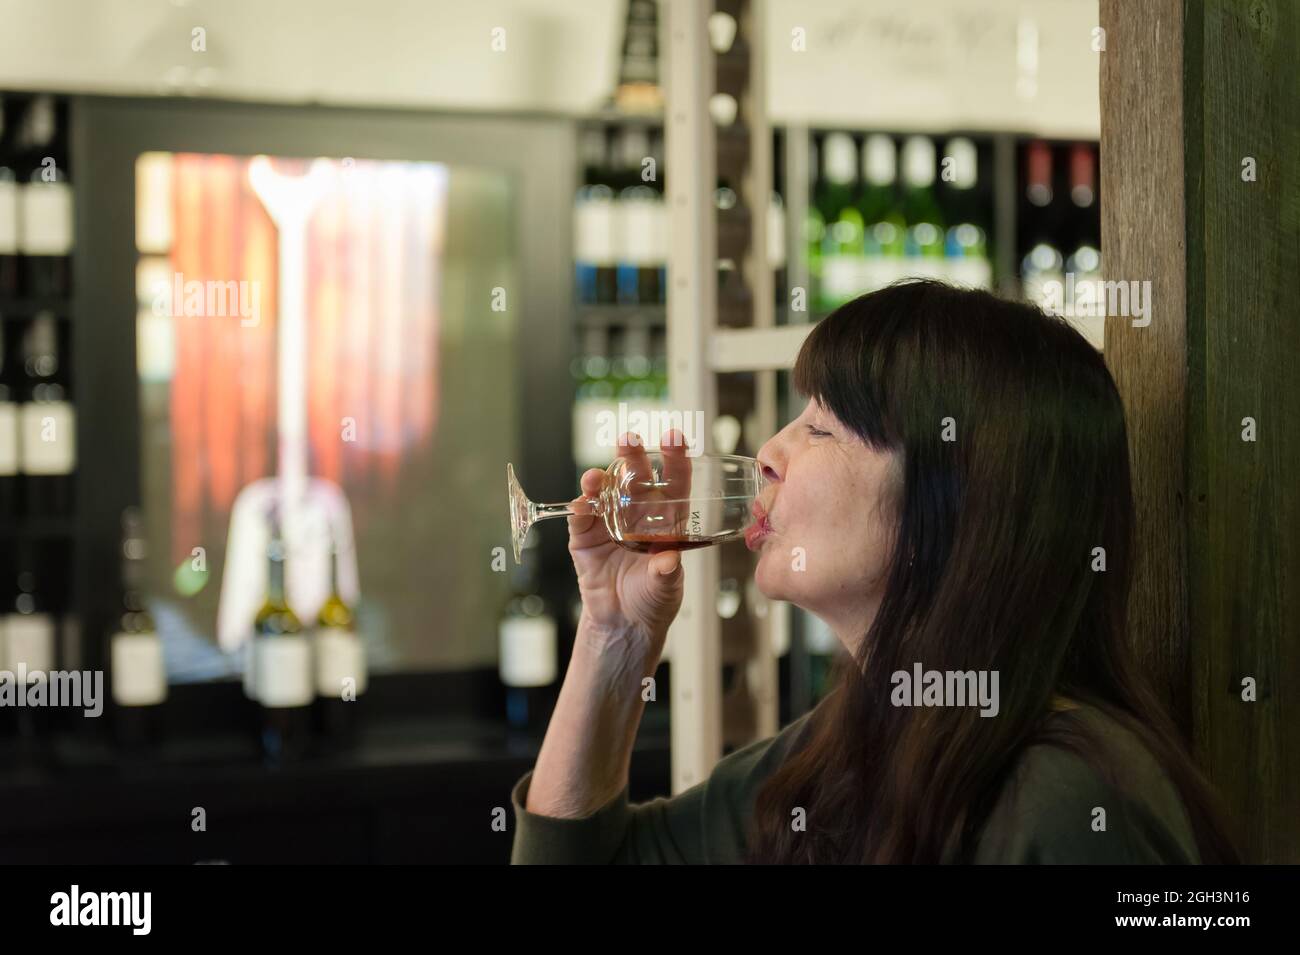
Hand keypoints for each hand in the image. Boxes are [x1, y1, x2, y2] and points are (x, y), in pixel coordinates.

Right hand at [568, 431, 689, 648]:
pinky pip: (580, 519)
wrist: (624, 624)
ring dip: (599, 480)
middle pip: (635, 479)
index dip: (674, 460)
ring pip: (604, 493)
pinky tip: (580, 503)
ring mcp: (609, 524)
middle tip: (629, 439)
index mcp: (665, 521)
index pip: (673, 483)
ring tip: (594, 476)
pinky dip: (579, 509)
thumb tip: (667, 561)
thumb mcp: (666, 588)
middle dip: (632, 457)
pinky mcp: (585, 539)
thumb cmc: (653, 600)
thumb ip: (665, 573)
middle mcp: (637, 515)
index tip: (675, 438)